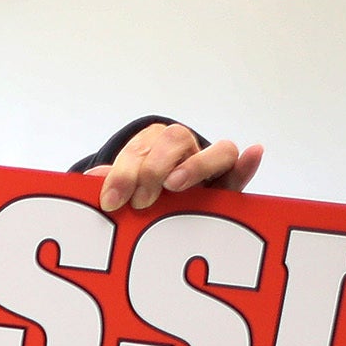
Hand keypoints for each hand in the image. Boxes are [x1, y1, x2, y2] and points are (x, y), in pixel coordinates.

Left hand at [89, 120, 262, 211]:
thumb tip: (90, 178)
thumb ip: (112, 182)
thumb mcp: (121, 190)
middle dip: (154, 168)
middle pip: (175, 140)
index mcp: (152, 145)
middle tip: (141, 201)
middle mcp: (184, 150)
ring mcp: (210, 166)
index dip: (123, 172)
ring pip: (215, 150)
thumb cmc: (135, 196)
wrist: (159, 205)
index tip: (111, 200)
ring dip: (197, 165)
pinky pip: (241, 170)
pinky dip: (248, 162)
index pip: (140, 148)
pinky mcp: (229, 185)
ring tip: (175, 184)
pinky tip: (255, 153)